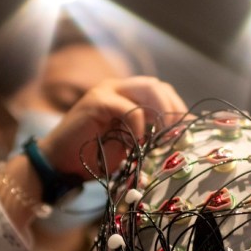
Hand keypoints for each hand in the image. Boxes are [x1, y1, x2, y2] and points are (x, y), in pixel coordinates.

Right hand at [37, 76, 187, 179]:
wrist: (60, 164)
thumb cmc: (94, 157)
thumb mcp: (130, 146)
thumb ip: (150, 136)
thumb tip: (179, 141)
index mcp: (127, 96)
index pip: (162, 92)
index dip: (178, 109)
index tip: (190, 132)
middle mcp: (118, 88)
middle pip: (159, 86)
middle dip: (175, 109)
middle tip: (180, 135)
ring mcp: (107, 91)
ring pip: (148, 89)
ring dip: (162, 113)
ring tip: (166, 136)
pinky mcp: (97, 101)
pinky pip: (129, 107)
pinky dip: (139, 125)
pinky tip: (138, 143)